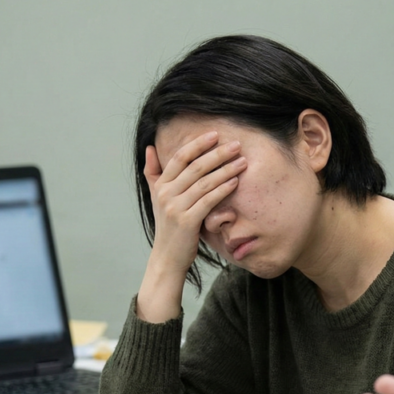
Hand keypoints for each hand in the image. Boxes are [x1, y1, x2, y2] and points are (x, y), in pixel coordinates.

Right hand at [137, 132, 247, 322]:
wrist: (167, 257)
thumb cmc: (168, 226)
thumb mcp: (156, 198)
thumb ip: (153, 173)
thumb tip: (151, 147)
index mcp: (161, 185)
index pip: (180, 157)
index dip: (198, 144)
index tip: (215, 135)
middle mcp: (166, 194)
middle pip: (195, 167)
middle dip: (218, 154)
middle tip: (236, 145)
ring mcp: (176, 208)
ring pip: (204, 182)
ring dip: (225, 170)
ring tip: (242, 162)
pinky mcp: (188, 221)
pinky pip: (208, 200)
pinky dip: (222, 189)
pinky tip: (235, 181)